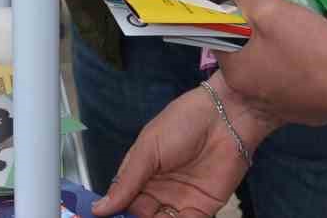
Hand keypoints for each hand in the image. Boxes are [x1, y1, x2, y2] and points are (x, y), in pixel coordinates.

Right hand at [93, 73, 277, 217]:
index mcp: (142, 173)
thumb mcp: (147, 148)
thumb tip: (99, 208)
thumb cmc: (183, 122)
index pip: (122, 201)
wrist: (227, 117)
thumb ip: (126, 182)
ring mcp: (180, 201)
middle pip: (139, 216)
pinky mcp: (202, 210)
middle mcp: (159, 190)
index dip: (113, 212)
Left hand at [214, 0, 326, 127]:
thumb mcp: (273, 11)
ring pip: (272, 63)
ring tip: (294, 21)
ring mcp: (280, 104)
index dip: (231, 13)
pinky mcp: (305, 108)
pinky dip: (298, 61)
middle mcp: (252, 93)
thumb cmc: (310, 49)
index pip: (220, 37)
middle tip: (274, 6)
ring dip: (279, 43)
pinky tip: (312, 46)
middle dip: (257, 27)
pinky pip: (294, 77)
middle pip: (247, 49)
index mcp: (237, 73)